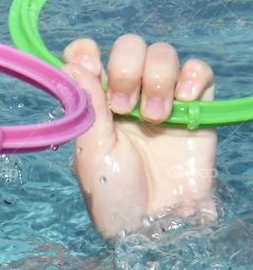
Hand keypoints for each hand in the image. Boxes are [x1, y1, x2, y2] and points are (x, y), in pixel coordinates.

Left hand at [63, 35, 216, 239]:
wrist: (157, 223)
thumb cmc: (115, 194)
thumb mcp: (91, 154)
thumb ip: (87, 107)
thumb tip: (70, 63)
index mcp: (93, 104)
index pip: (86, 56)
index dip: (87, 53)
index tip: (90, 67)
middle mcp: (125, 95)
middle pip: (128, 47)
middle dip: (126, 68)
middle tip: (124, 107)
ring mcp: (161, 98)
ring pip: (162, 53)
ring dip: (157, 77)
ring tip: (154, 118)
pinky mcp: (195, 107)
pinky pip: (198, 69)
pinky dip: (192, 77)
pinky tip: (183, 103)